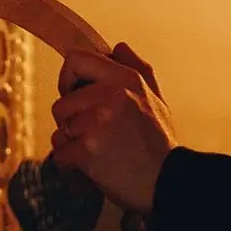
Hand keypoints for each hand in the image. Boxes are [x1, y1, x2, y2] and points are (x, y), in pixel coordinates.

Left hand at [51, 42, 176, 214]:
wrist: (169, 183)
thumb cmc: (160, 144)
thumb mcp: (156, 98)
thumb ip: (138, 68)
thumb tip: (118, 47)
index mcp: (126, 79)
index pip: (75, 60)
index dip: (68, 78)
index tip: (76, 94)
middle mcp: (111, 95)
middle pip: (62, 103)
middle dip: (72, 121)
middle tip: (96, 134)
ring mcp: (98, 123)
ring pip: (60, 130)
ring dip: (74, 145)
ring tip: (101, 152)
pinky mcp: (88, 151)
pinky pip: (61, 154)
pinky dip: (72, 165)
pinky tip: (94, 168)